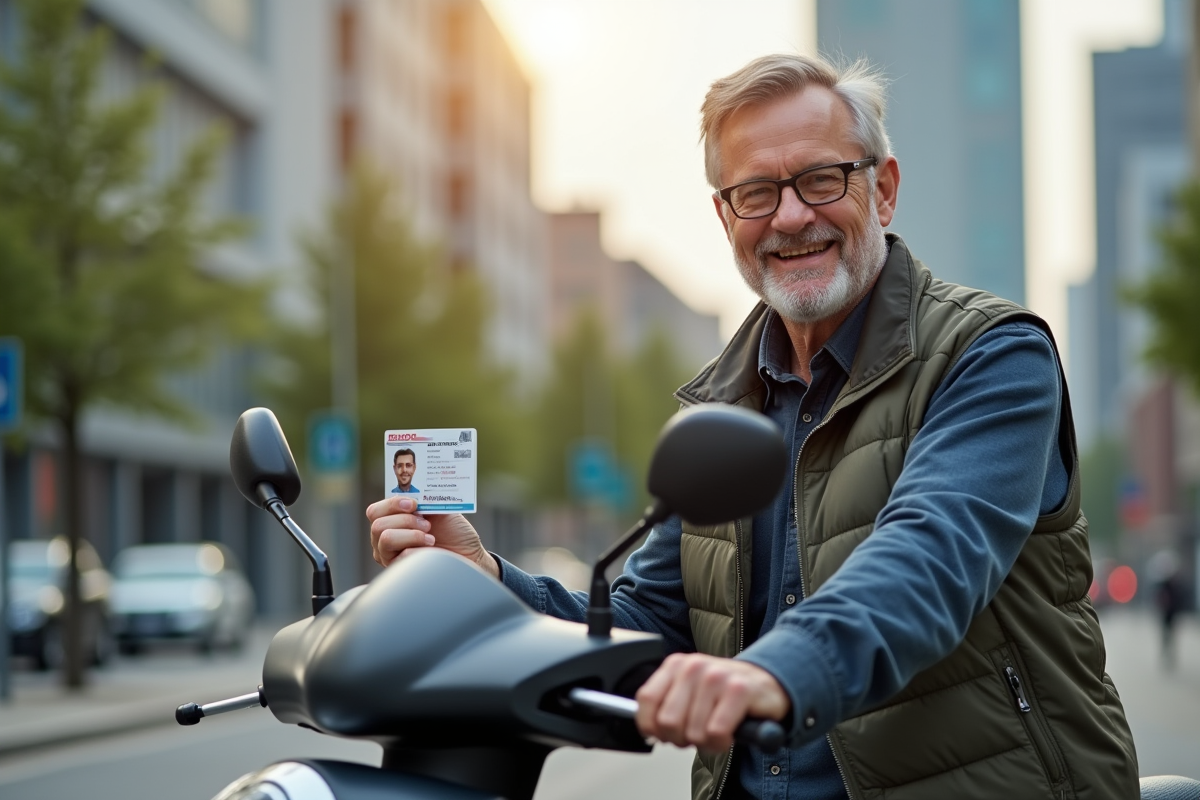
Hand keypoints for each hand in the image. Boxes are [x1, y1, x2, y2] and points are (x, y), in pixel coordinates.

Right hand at [365, 496, 497, 576]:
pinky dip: (420, 550)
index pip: (375, 511)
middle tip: (427, 524)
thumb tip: (411, 490)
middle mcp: (386, 539)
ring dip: (412, 535)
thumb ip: (422, 499)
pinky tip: (433, 552)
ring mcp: (391, 556)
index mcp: (393, 520)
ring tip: (431, 538)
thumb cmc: (454, 532)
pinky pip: (401, 557)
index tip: (414, 504)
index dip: (392, 504)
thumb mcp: (439, 509)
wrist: (470, 554)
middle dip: (405, 520)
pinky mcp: (401, 570)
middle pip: (378, 525)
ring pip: (386, 539)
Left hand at [635, 653, 789, 752]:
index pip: (646, 700)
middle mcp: (694, 666)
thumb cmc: (724, 692)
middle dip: (681, 739)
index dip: (651, 726)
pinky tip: (730, 732)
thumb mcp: (689, 691)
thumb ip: (666, 705)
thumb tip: (648, 729)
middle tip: (697, 734)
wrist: (766, 682)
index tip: (662, 734)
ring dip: (706, 743)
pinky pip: (717, 732)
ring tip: (717, 731)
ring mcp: (717, 676)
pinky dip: (722, 742)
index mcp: (676, 664)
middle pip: (668, 722)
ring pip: (694, 731)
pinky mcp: (740, 690)